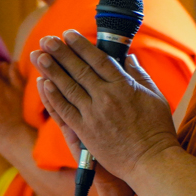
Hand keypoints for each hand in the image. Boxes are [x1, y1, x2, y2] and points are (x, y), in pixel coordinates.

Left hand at [33, 30, 179, 181]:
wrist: (150, 161)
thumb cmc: (157, 130)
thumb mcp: (155, 97)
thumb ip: (140, 76)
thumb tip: (129, 58)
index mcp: (124, 85)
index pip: (98, 59)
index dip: (81, 45)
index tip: (69, 34)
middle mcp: (106, 97)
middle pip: (78, 69)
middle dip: (60, 52)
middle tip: (46, 39)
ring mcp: (93, 114)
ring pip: (67, 87)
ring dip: (51, 70)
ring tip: (38, 56)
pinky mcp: (85, 132)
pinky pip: (64, 110)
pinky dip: (53, 96)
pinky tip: (44, 84)